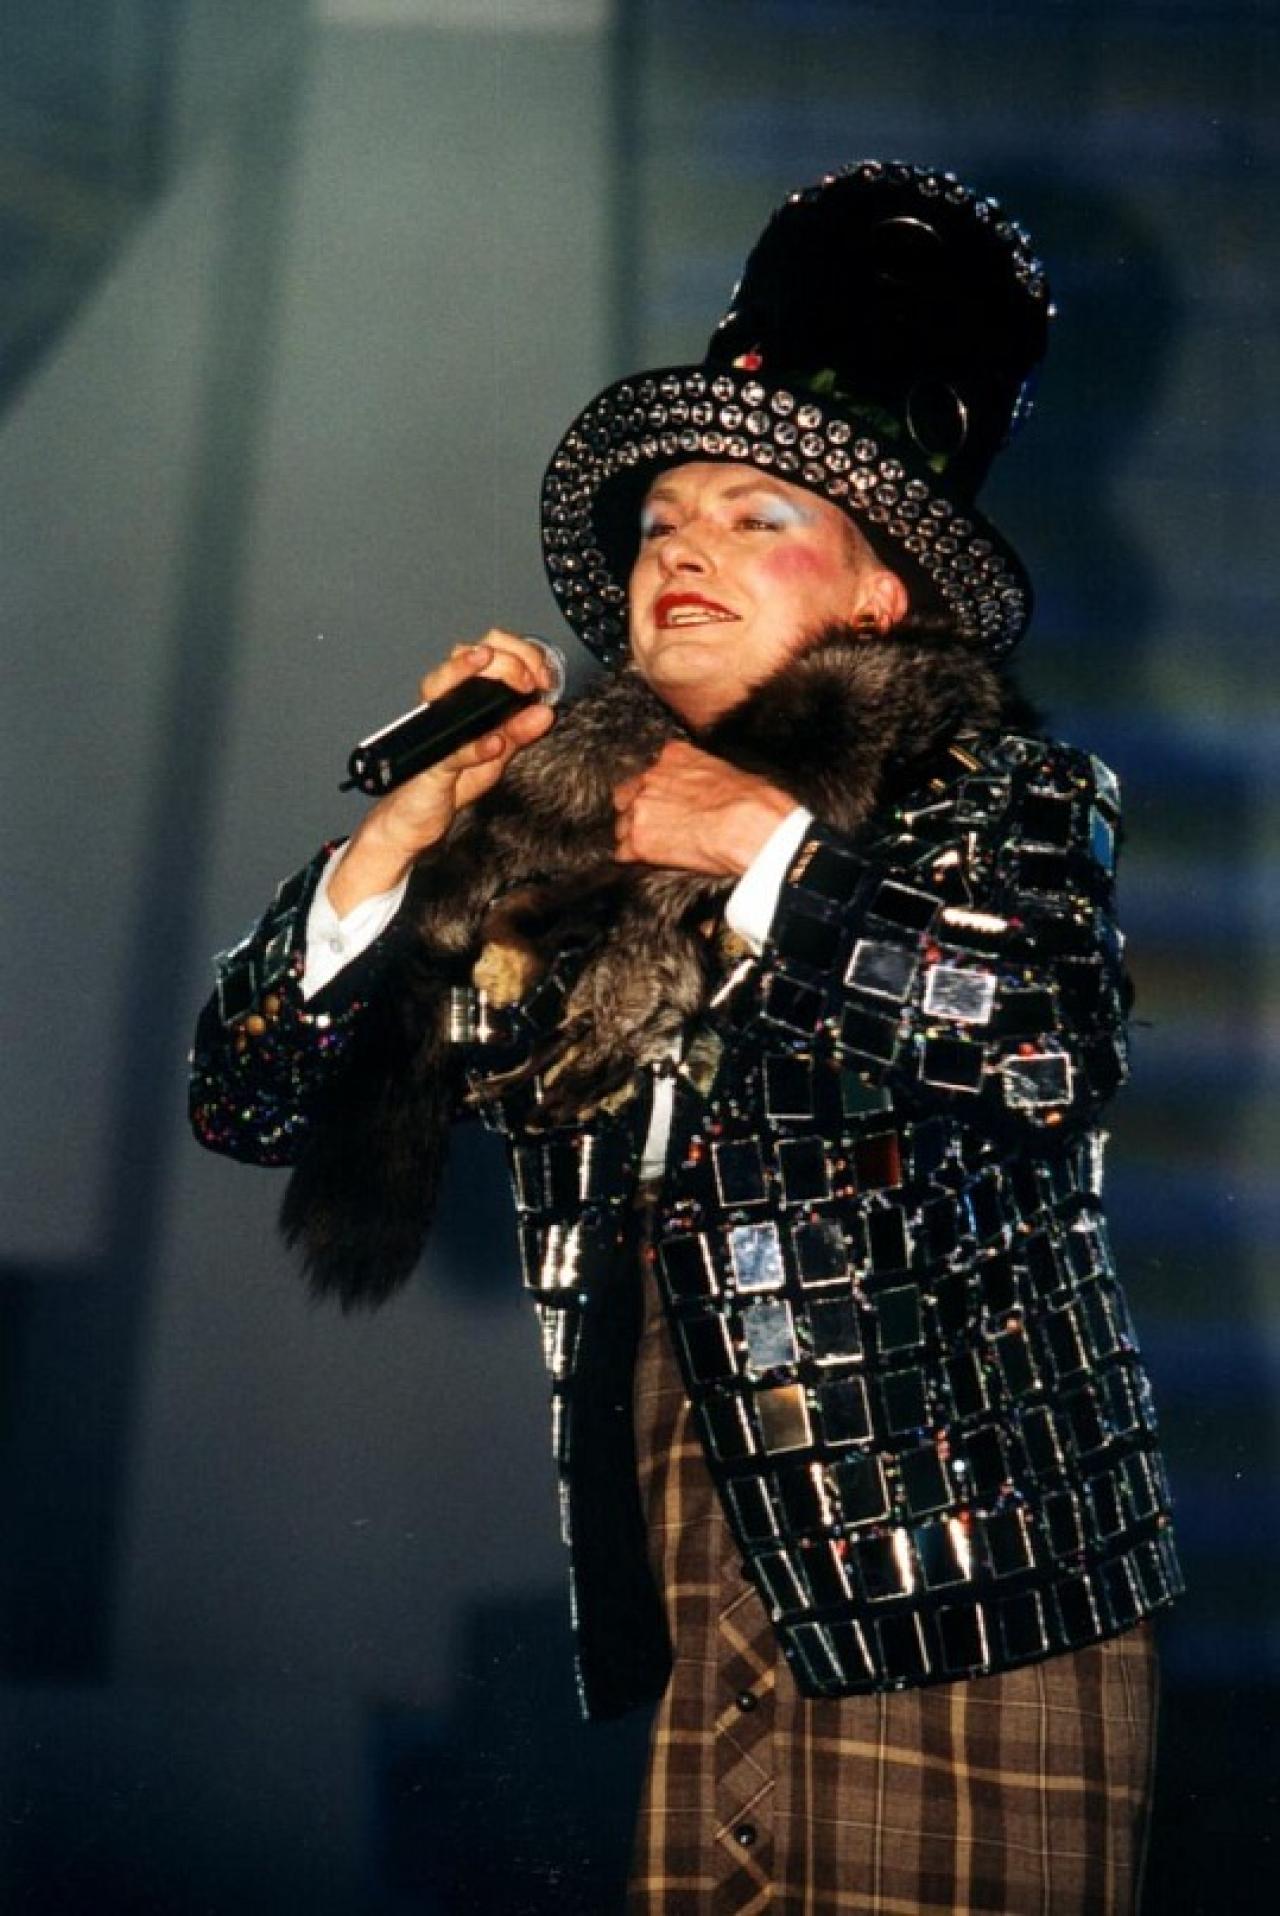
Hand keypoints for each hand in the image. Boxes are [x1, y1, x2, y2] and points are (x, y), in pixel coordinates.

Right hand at [330, 630, 556, 913]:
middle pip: (465, 655)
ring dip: (470, 672)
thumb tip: (544, 712)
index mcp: (461, 700)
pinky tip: (494, 742)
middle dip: (506, 657)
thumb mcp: (494, 757)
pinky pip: (450, 750)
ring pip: (440, 686)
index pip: (489, 654)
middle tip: (532, 679)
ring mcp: (431, 730)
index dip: (520, 654)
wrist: (415, 820)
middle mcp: (442, 706)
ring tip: (498, 671)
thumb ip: (517, 733)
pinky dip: (474, 746)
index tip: (543, 676)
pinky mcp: (428, 763)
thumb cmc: (448, 784)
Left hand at [613, 740, 795, 876]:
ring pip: (623, 825)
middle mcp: (651, 778)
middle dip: (640, 810)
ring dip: (635, 835)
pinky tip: (648, 862)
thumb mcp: (729, 771)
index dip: (660, 789)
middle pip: (628, 795)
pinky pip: (623, 853)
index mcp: (674, 756)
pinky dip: (634, 859)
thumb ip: (706, 776)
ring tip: (655, 847)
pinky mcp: (639, 841)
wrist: (748, 826)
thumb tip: (712, 790)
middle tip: (657, 824)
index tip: (668, 800)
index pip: (653, 769)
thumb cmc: (751, 801)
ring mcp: (641, 809)